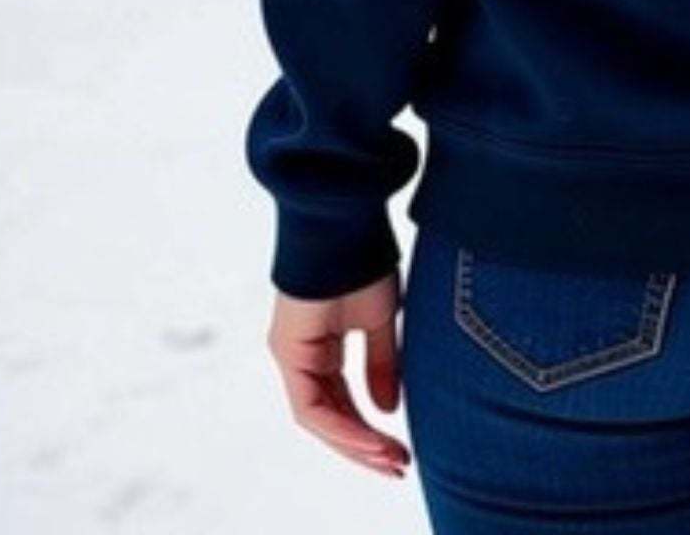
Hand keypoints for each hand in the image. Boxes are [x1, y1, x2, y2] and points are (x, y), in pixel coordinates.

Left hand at [266, 271, 410, 479]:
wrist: (346, 223)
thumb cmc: (364, 261)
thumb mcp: (379, 322)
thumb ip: (381, 365)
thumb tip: (386, 410)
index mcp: (321, 346)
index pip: (341, 402)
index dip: (369, 429)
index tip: (400, 448)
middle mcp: (302, 355)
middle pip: (330, 417)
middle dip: (364, 445)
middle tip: (398, 466)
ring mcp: (292, 355)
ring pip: (320, 418)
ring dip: (355, 443)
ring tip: (390, 460)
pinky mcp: (289, 352)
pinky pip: (312, 407)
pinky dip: (342, 426)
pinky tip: (371, 437)